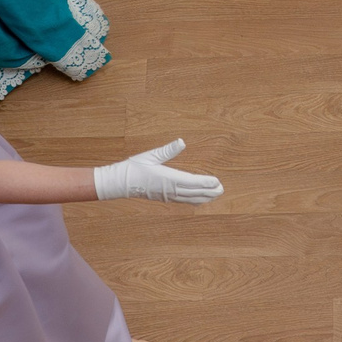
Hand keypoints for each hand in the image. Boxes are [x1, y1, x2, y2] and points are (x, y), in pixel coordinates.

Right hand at [93, 138, 223, 203]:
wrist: (120, 183)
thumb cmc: (134, 167)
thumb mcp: (151, 156)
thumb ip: (168, 150)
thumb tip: (182, 141)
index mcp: (167, 178)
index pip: (191, 181)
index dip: (205, 183)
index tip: (217, 182)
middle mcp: (169, 189)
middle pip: (194, 192)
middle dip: (209, 191)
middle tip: (222, 189)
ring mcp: (167, 195)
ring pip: (190, 199)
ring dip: (204, 197)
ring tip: (215, 195)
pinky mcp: (164, 198)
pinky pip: (183, 200)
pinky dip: (194, 200)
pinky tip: (199, 200)